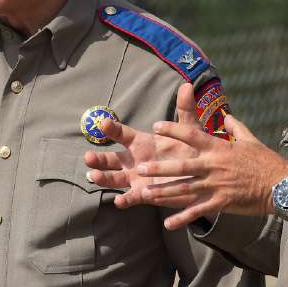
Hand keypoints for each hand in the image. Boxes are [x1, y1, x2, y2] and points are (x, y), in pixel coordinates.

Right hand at [83, 82, 211, 209]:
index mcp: (141, 142)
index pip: (122, 134)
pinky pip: (131, 197)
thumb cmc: (189, 149)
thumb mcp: (188, 130)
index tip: (104, 123)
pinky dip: (125, 200)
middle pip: (110, 159)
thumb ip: (185, 110)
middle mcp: (134, 160)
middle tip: (88, 157)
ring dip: (103, 178)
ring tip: (94, 176)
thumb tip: (187, 86)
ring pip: (114, 178)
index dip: (112, 129)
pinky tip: (119, 201)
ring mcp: (136, 177)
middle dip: (98, 159)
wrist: (199, 174)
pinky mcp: (144, 193)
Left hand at [139, 113, 287, 228]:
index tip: (155, 126)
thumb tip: (227, 115)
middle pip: (182, 165)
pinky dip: (183, 218)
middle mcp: (214, 166)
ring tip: (145, 194)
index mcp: (219, 148)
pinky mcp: (221, 202)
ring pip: (185, 189)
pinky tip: (168, 223)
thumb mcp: (251, 140)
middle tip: (141, 168)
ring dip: (164, 192)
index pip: (192, 135)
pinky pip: (198, 211)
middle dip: (160, 167)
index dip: (173, 130)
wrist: (282, 185)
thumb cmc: (266, 162)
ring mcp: (217, 185)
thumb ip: (236, 127)